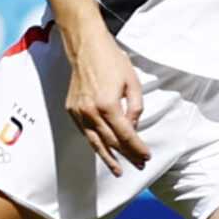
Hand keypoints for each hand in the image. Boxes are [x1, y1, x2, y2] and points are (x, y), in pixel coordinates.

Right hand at [64, 29, 147, 177]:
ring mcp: (78, 112)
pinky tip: (104, 150)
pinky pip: (85, 132)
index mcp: (108, 104)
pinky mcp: (71, 110)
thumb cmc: (112, 61)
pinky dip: (95, 143)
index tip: (146, 157)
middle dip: (126, 156)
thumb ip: (135, 108)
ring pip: (95, 142)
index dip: (137, 148)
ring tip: (118, 171)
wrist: (86, 47)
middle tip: (138, 165)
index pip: (126, 134)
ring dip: (108, 158)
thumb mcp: (133, 82)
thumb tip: (133, 127)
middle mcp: (90, 112)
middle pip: (111, 142)